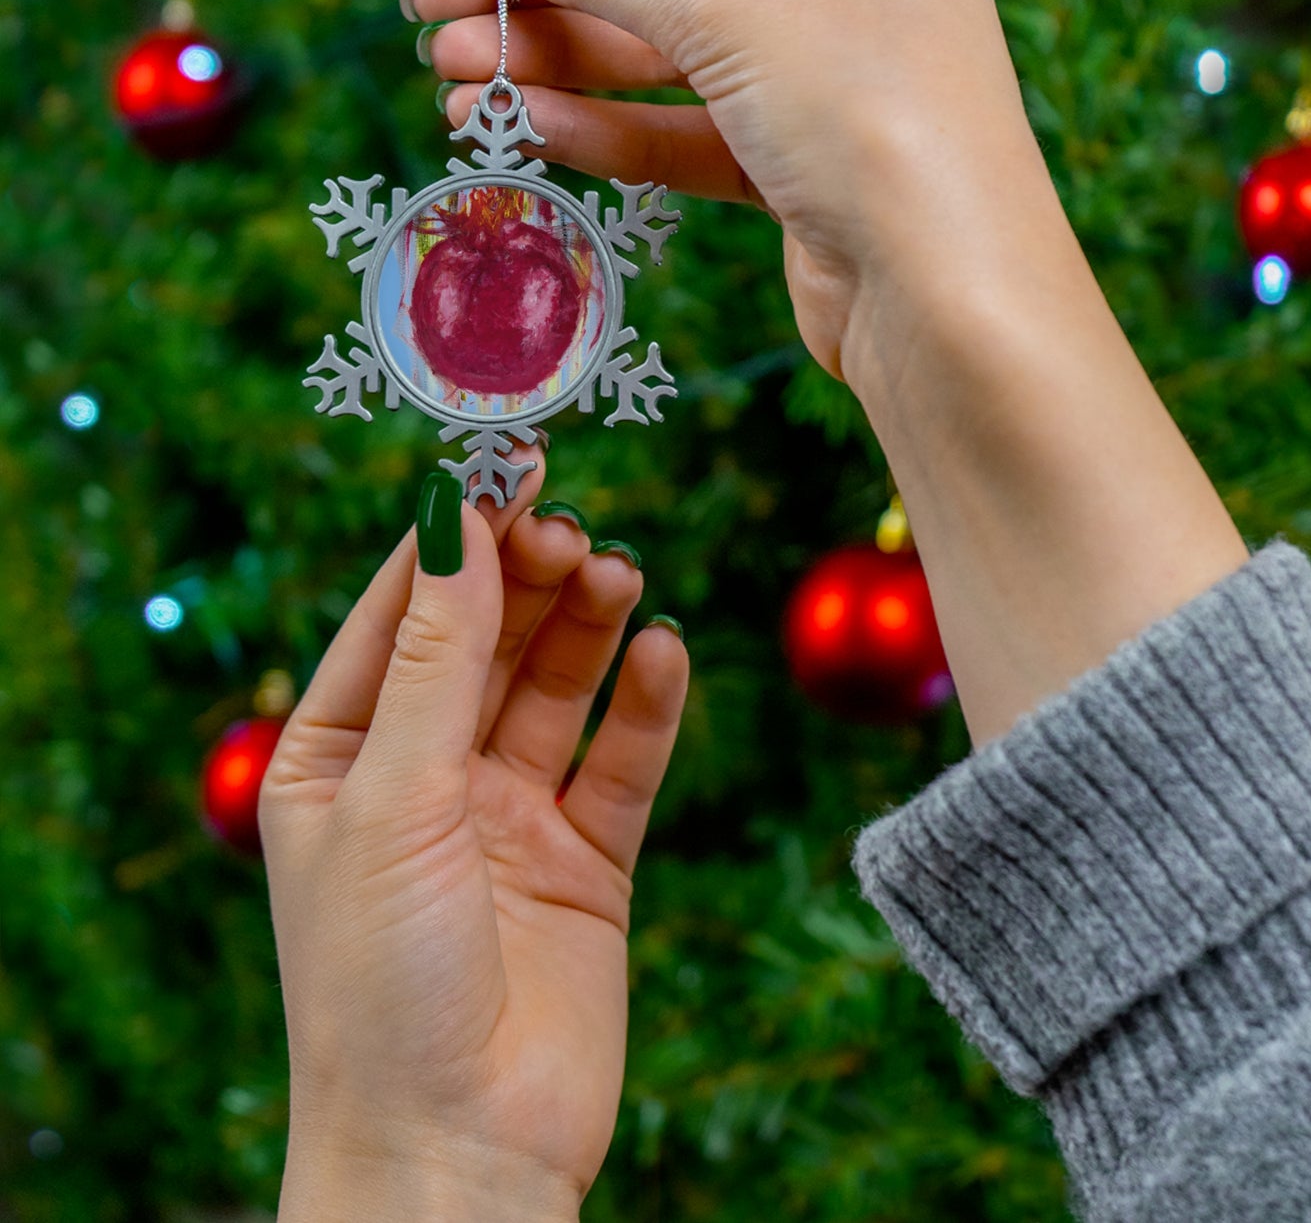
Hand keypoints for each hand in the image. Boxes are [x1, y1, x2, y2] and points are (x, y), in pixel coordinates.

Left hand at [259, 456, 687, 1217]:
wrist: (458, 1154)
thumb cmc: (380, 983)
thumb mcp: (394, 797)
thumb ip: (437, 657)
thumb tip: (454, 516)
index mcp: (340, 757)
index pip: (400, 615)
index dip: (453, 538)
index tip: (506, 464)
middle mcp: (424, 777)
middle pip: (487, 640)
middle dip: (528, 578)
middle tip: (573, 529)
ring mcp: (508, 817)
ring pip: (557, 688)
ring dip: (589, 626)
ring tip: (621, 575)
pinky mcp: (586, 860)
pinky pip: (621, 761)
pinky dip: (647, 705)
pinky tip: (664, 653)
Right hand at [411, 0, 1052, 380]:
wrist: (948, 302)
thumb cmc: (872, 117)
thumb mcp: (728, 11)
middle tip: (431, 13)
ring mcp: (822, 75)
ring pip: (664, 57)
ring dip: (558, 67)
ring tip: (453, 81)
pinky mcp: (798, 165)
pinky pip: (685, 131)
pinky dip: (609, 129)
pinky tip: (528, 128)